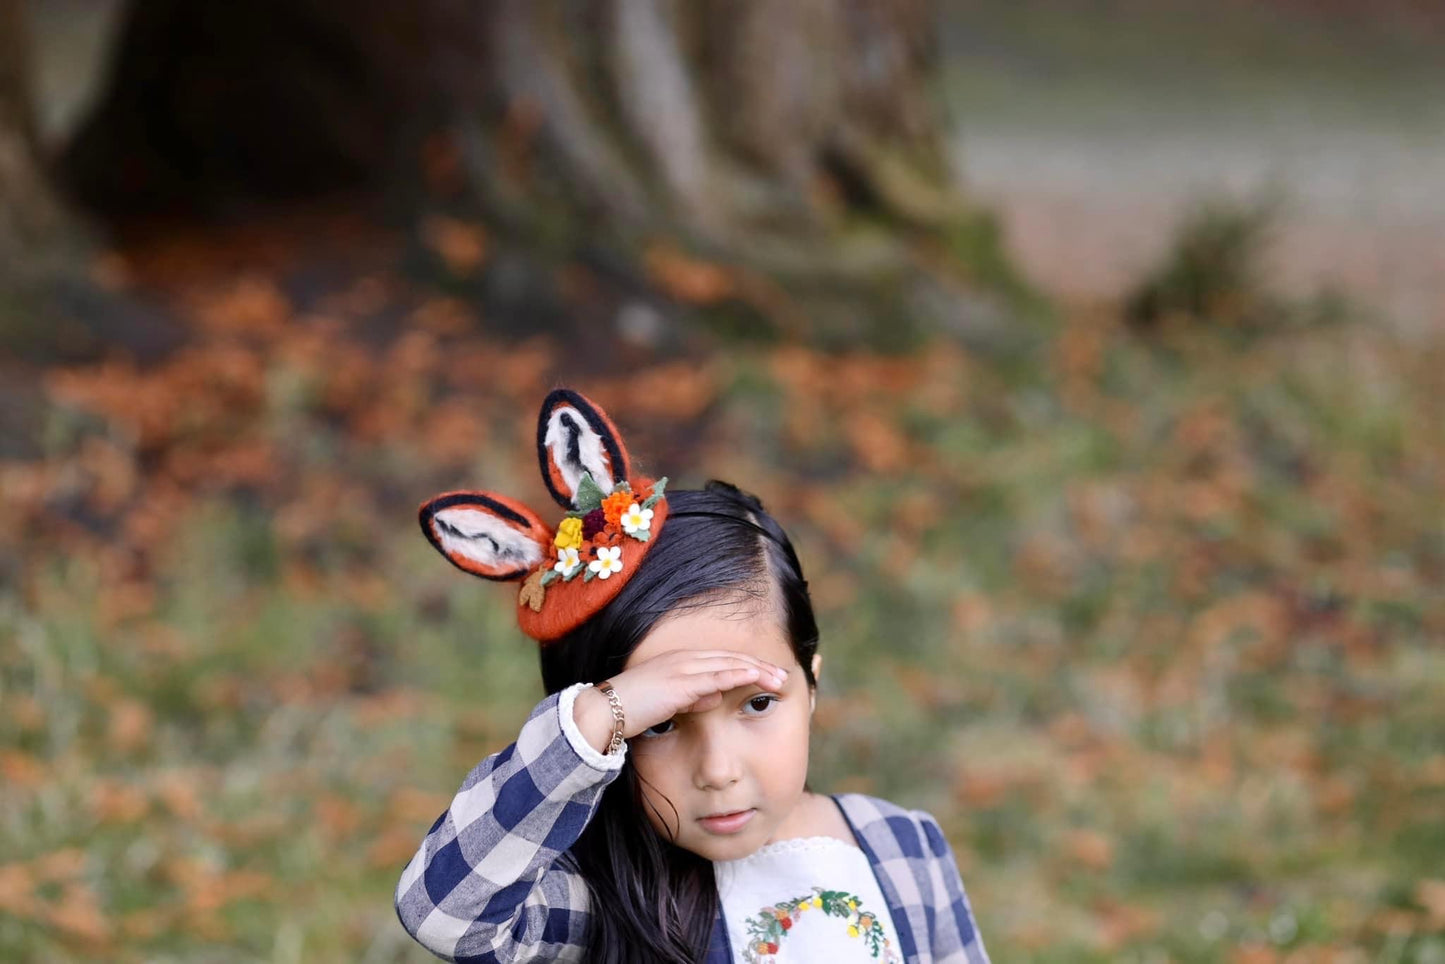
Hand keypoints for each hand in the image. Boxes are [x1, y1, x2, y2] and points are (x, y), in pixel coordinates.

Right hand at [573, 650, 789, 752]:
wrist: (604, 713)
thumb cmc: (632, 711)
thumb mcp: (669, 703)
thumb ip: (692, 698)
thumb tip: (716, 697)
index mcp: (680, 662)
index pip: (722, 660)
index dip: (748, 666)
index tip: (769, 674)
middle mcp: (683, 659)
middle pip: (731, 658)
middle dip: (760, 666)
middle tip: (784, 674)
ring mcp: (681, 668)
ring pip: (729, 665)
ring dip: (757, 670)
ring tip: (780, 679)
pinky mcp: (679, 683)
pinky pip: (716, 677)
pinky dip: (739, 676)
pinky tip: (756, 680)